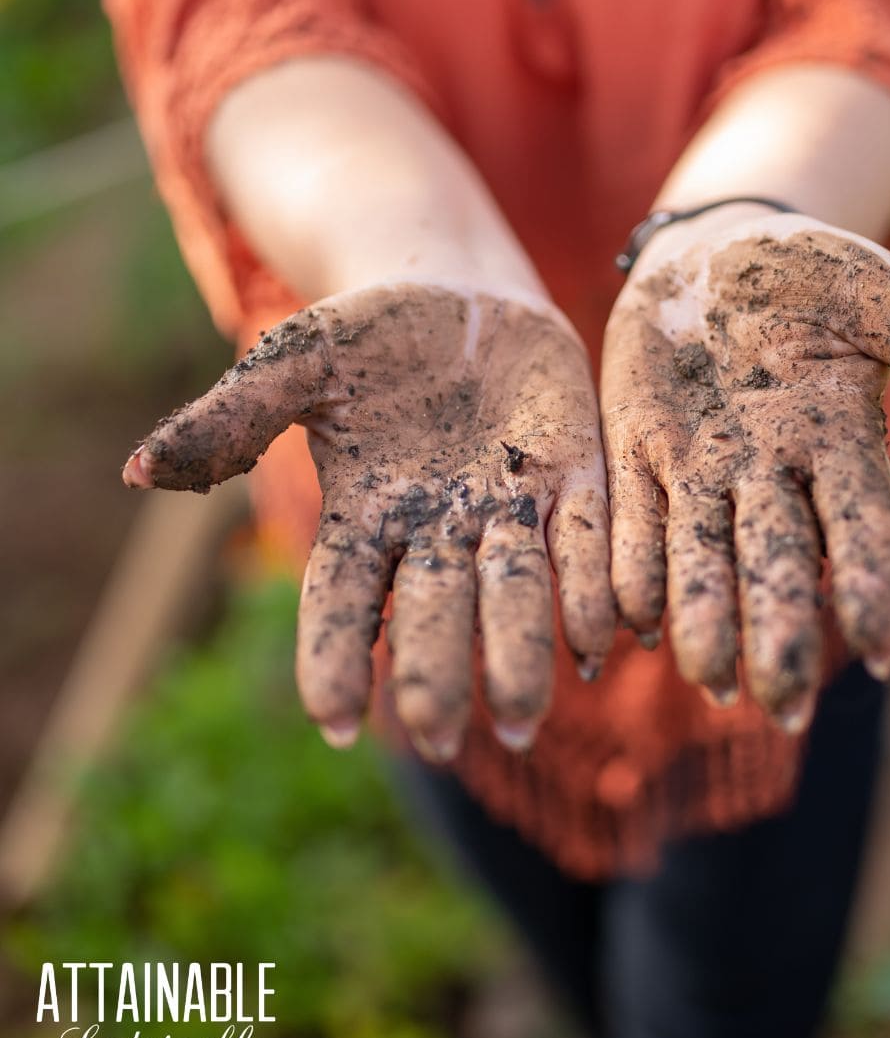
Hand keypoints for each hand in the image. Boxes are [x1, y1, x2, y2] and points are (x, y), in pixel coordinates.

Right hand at [124, 284, 614, 757]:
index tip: (337, 721)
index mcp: (365, 515)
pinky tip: (605, 640)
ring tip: (525, 720)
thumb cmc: (367, 337)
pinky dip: (591, 586)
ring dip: (519, 653)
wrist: (460, 298)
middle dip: (436, 672)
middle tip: (442, 740)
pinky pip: (583, 539)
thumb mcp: (295, 363)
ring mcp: (506, 509)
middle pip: (433, 611)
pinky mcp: (571, 476)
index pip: (341, 598)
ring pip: (514, 591)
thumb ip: (231, 419)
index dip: (336, 655)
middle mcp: (436, 531)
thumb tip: (137, 471)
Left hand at [601, 210, 889, 730]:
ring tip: (707, 680)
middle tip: (783, 708)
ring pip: (701, 556)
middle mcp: (768, 473)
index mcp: (837, 439)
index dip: (873, 582)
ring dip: (703, 617)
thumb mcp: (877, 298)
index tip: (884, 649)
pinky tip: (629, 621)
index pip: (862, 524)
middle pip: (777, 561)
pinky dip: (631, 566)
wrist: (711, 255)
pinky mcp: (638, 454)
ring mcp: (700, 469)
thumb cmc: (809, 274)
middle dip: (780, 630)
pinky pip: (633, 519)